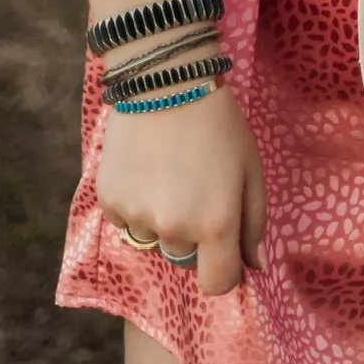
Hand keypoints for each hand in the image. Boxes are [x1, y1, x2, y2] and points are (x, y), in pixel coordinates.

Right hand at [96, 82, 267, 297]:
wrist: (166, 79)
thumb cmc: (218, 122)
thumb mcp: (250, 168)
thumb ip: (254, 223)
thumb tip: (253, 265)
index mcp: (216, 224)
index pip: (218, 284)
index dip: (223, 267)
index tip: (223, 244)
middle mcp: (174, 230)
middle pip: (184, 259)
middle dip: (193, 236)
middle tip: (196, 190)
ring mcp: (137, 216)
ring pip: (153, 240)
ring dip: (161, 220)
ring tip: (168, 175)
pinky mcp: (109, 201)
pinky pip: (126, 221)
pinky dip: (135, 205)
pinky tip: (145, 169)